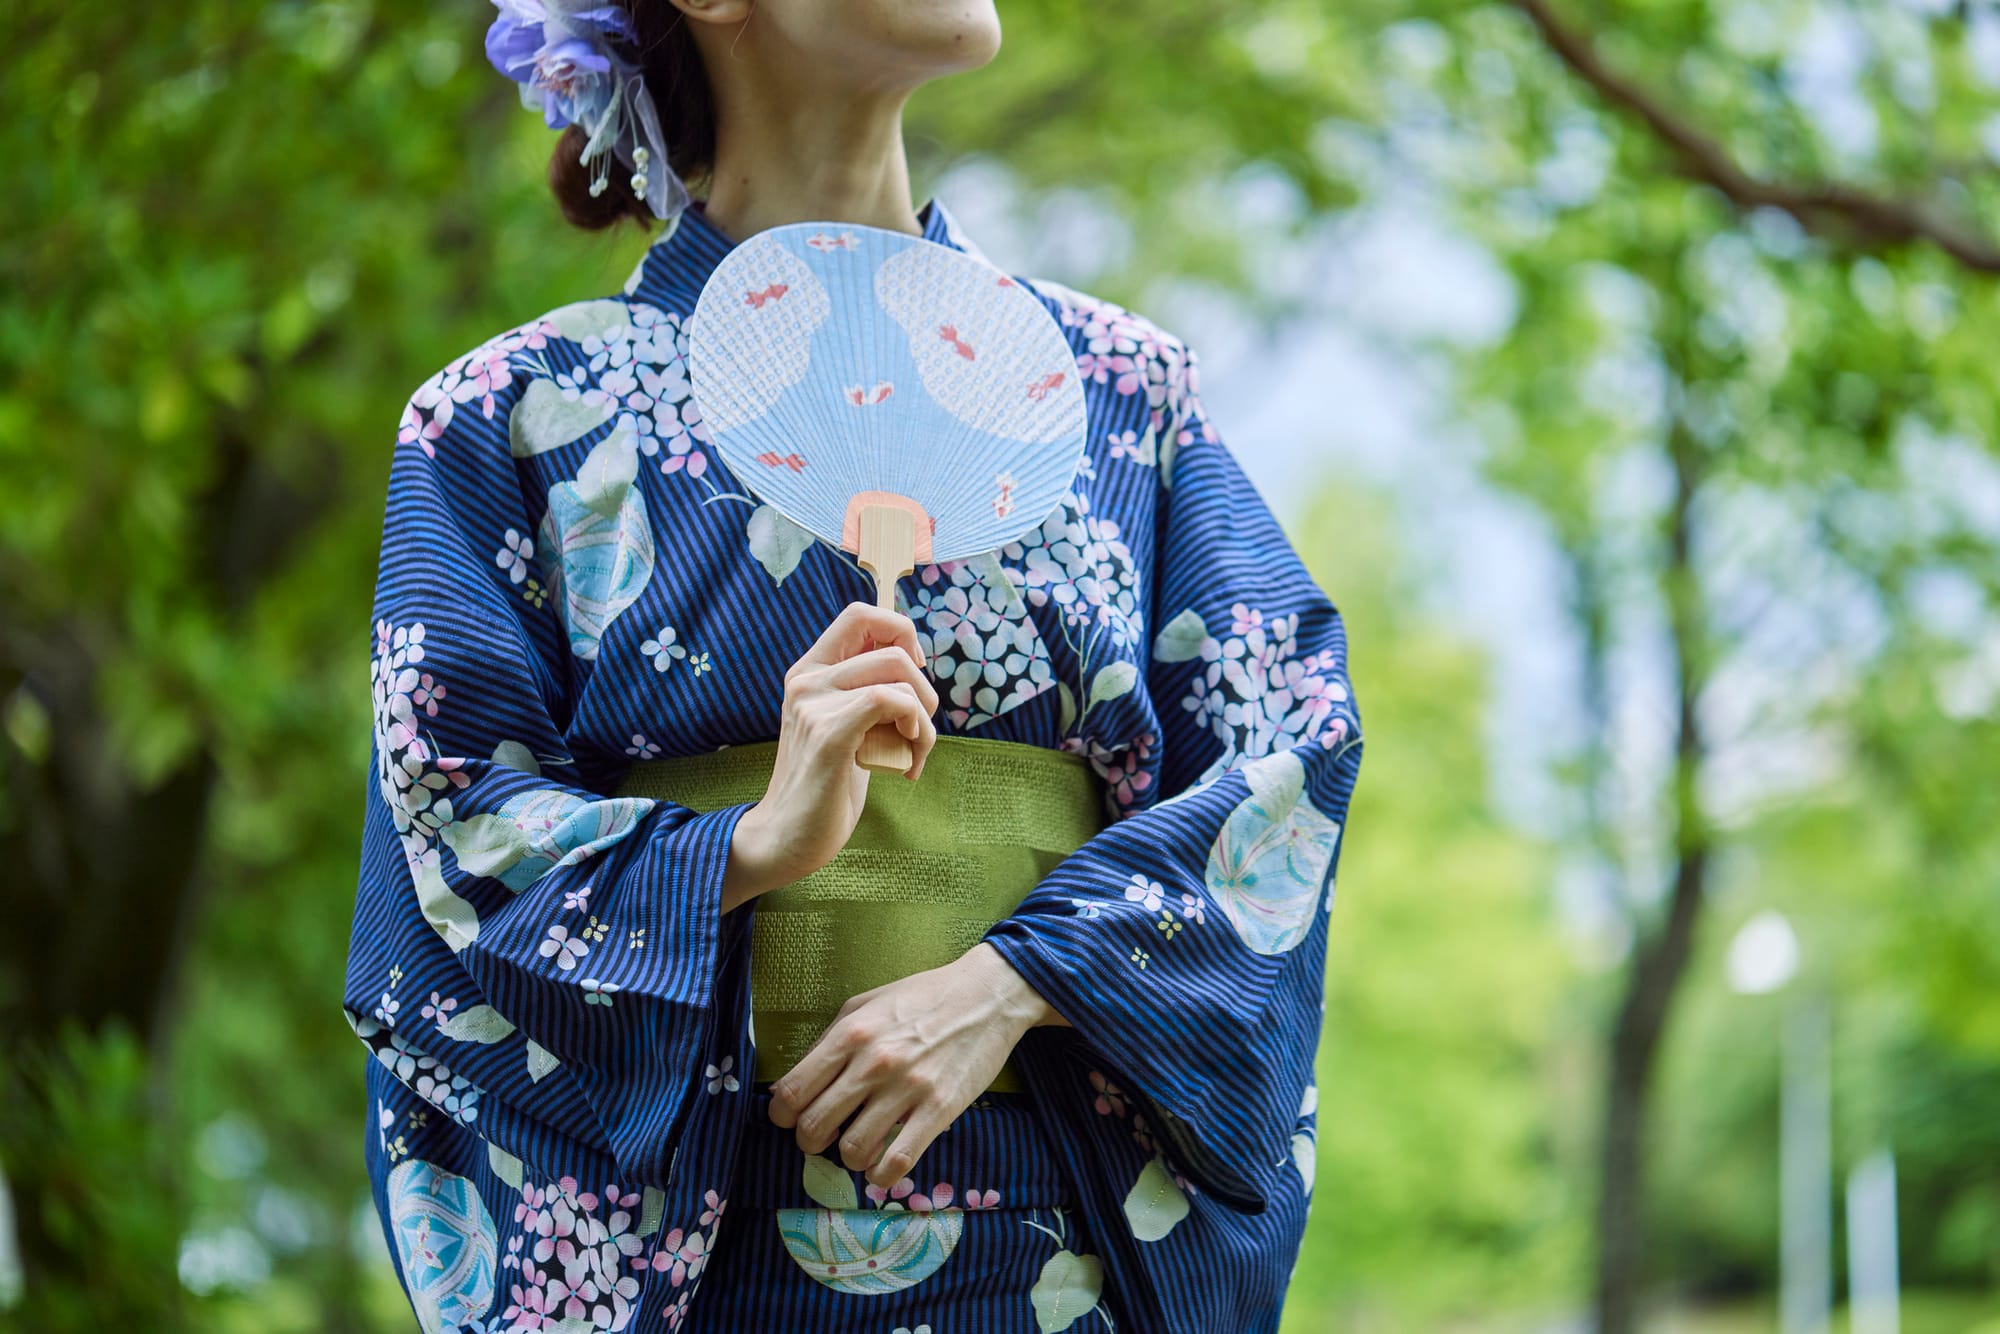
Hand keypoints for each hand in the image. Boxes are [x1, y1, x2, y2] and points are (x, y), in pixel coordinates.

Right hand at [723, 602, 938, 911]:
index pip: (860, 614)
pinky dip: (917, 731)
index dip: (899, 633)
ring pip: (900, 678)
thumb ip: (865, 692)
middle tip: (917, 734)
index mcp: (809, 671)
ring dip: (925, 720)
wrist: (788, 837)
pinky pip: (893, 702)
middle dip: (925, 691)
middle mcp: (807, 680)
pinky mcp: (829, 734)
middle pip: (894, 648)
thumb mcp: (846, 726)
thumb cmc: (826, 785)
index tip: (911, 677)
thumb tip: (912, 662)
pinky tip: (908, 766)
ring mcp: (814, 704)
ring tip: (913, 756)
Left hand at [768, 942, 1067, 1189]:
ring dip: (848, 1158)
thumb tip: (790, 1086)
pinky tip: (882, 1166)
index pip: (793, 1092)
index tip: (791, 1118)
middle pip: (815, 1127)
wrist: (986, 995)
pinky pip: (897, 1162)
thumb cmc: (921, 998)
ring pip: (852, 1151)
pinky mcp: (940, 1109)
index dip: (782, 1115)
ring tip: (858, 1147)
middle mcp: (873, 1062)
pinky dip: (881, 1175)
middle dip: (811, 1142)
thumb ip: (828, 1042)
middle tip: (824, 1137)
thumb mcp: (864, 1005)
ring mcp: (908, 1088)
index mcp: (850, 1034)